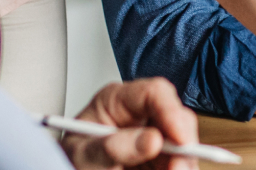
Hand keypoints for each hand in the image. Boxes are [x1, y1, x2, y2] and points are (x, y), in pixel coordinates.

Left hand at [64, 78, 199, 169]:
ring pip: (185, 144)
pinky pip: (182, 162)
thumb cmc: (70, 160)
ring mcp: (153, 137)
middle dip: (183, 143)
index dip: (171, 111)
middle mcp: (140, 116)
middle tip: (177, 168)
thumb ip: (112, 147)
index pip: (154, 93)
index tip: (179, 139)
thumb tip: (150, 140)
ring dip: (184, 162)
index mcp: (117, 101)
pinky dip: (181, 169)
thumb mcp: (83, 154)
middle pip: (177, 117)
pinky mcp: (160, 159)